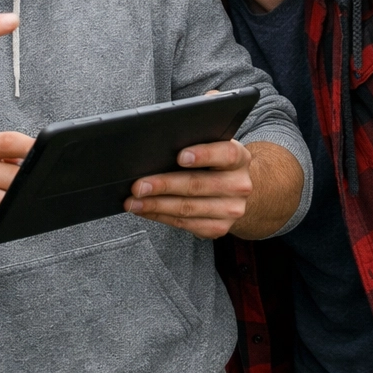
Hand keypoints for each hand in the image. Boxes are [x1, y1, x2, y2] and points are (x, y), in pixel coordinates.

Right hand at [0, 131, 34, 254]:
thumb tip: (39, 163)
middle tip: (30, 196)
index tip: (48, 153)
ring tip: (12, 212)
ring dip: (13, 211)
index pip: (6, 141)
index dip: (30, 146)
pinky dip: (1, 227)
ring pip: (4, 202)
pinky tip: (0, 225)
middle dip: (24, 189)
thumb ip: (6, 161)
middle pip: (11, 176)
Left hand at [124, 139, 252, 239]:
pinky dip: (160, 216)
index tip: (180, 156)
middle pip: (197, 185)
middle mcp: (239, 185)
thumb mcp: (213, 148)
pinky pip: (184, 224)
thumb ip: (195, 145)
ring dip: (155, 206)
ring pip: (187, 208)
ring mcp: (231, 210)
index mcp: (239, 158)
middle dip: (163, 185)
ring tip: (133, 202)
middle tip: (138, 186)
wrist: (235, 191)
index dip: (203, 155)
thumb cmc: (214, 163)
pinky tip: (145, 211)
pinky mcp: (219, 228)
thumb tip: (156, 149)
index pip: (225, 154)